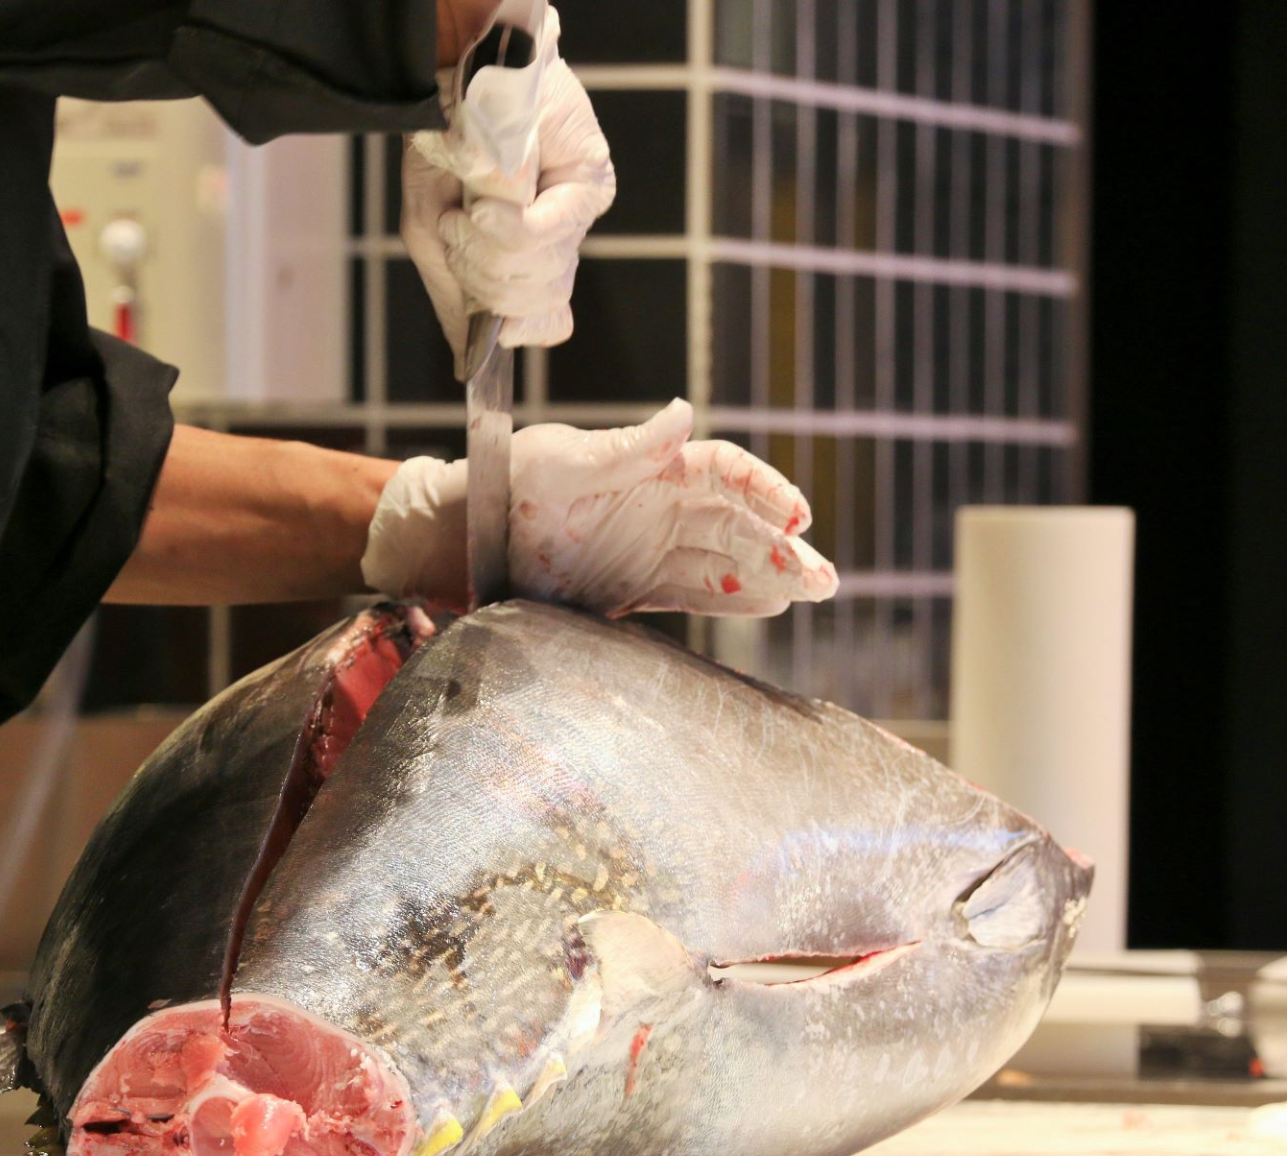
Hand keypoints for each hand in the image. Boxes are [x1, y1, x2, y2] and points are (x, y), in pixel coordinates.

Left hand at [361, 400, 839, 616]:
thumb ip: (626, 448)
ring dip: (773, 574)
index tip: (795, 515)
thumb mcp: (561, 459)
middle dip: (786, 547)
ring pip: (728, 560)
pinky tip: (771, 607)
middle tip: (824, 578)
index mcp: (653, 465)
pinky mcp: (635, 588)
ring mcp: (653, 547)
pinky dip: (733, 599)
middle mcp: (663, 505)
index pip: (726, 472)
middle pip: (741, 523)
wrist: (462, 538)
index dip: (765, 490)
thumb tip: (684, 416)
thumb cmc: (506, 481)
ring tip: (817, 591)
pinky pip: (696, 593)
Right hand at [402, 7, 614, 376]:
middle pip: (539, 305)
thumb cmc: (443, 145)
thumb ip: (453, 295)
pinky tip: (488, 207)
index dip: (510, 326)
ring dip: (490, 249)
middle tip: (458, 233)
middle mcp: (563, 240)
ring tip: (468, 207)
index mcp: (532, 258)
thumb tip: (464, 359)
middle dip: (485, 280)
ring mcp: (581, 211)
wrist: (450, 72)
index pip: (544, 324)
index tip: (478, 305)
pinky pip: (553, 231)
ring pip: (544, 274)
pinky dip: (510, 226)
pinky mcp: (592, 178)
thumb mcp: (429, 229)